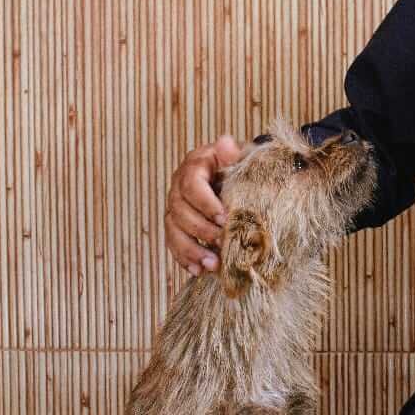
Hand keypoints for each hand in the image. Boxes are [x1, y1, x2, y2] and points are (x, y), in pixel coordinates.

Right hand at [164, 134, 244, 276]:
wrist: (237, 177)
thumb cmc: (241, 167)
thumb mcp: (242, 156)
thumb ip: (234, 153)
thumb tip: (226, 143)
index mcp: (195, 165)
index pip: (192, 184)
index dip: (205, 203)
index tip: (225, 219)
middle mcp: (179, 186)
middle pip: (180, 210)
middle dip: (201, 230)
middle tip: (222, 243)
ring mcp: (175, 206)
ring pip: (173, 230)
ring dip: (191, 250)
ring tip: (212, 265)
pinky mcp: (176, 225)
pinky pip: (173, 243)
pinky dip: (184, 259)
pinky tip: (198, 271)